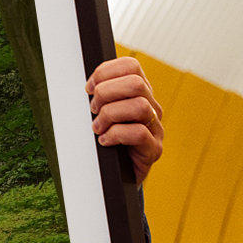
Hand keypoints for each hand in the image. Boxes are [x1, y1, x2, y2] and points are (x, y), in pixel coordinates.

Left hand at [86, 57, 163, 184]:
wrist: (116, 176)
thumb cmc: (106, 140)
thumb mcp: (100, 113)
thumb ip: (99, 96)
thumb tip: (86, 85)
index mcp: (139, 93)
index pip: (130, 66)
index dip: (105, 72)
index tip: (88, 88)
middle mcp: (152, 107)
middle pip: (136, 83)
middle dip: (106, 93)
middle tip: (93, 110)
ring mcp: (156, 128)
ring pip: (139, 106)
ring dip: (110, 115)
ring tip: (98, 128)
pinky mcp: (154, 149)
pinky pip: (139, 133)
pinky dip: (115, 135)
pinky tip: (104, 141)